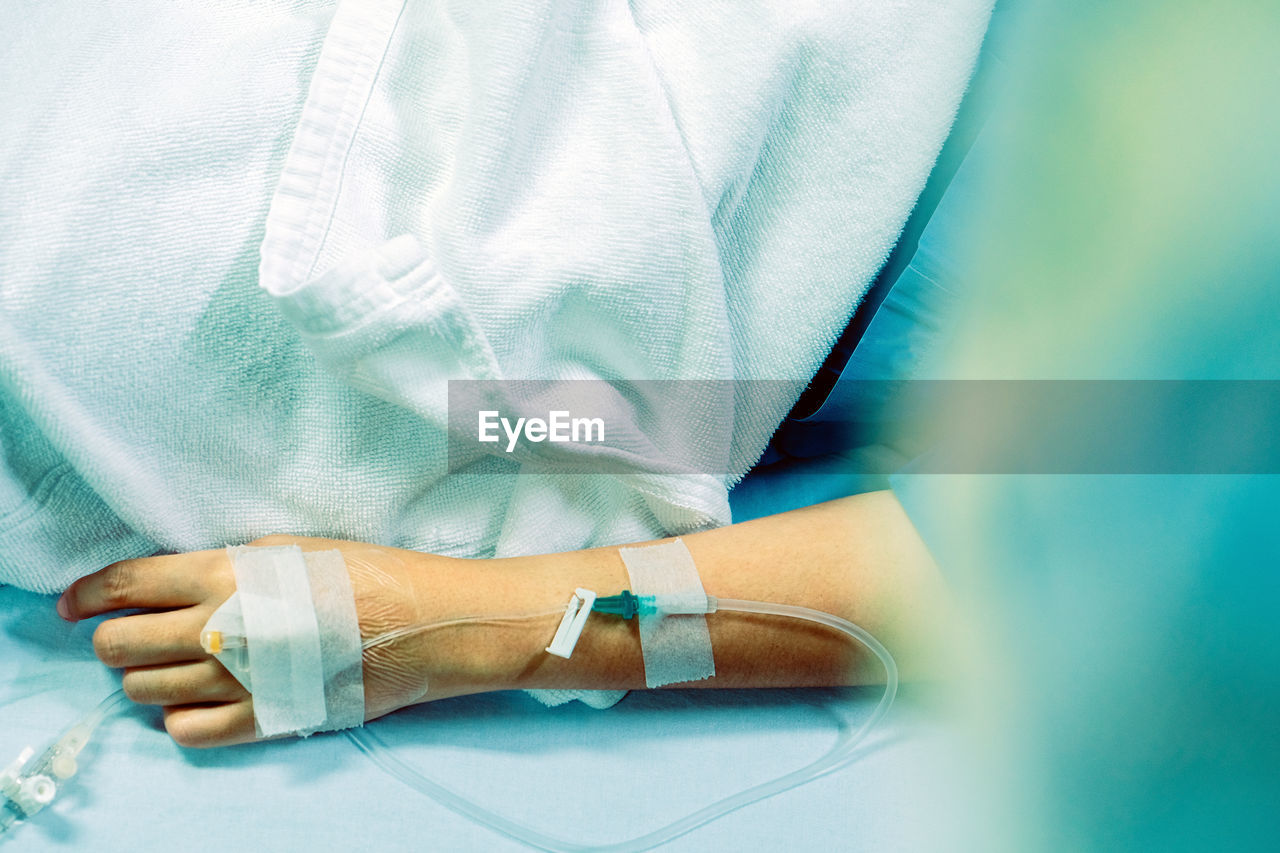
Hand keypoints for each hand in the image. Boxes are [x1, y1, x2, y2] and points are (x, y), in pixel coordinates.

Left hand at [56, 536, 519, 747]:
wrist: (424, 622)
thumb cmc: (367, 573)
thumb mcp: (291, 547)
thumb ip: (227, 563)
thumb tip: (178, 581)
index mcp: (224, 575)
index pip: (126, 584)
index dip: (87, 593)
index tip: (73, 603)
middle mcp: (220, 628)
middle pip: (120, 643)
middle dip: (111, 638)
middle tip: (126, 635)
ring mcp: (239, 679)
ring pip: (145, 689)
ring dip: (143, 676)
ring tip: (168, 664)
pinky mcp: (265, 716)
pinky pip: (190, 731)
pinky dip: (177, 717)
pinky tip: (193, 701)